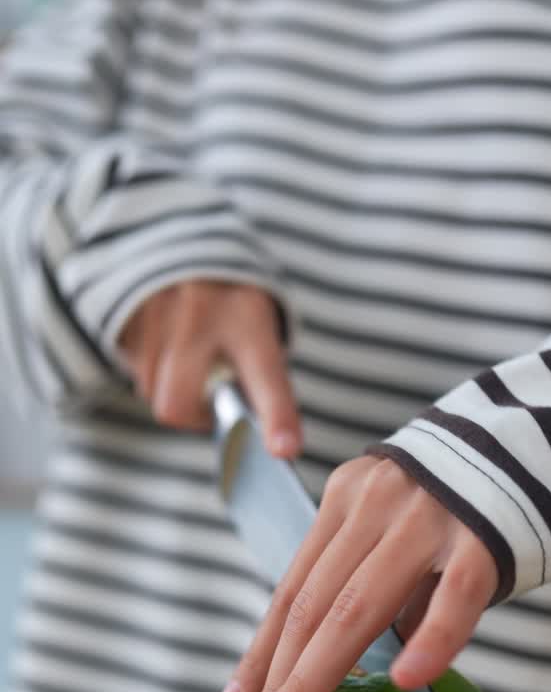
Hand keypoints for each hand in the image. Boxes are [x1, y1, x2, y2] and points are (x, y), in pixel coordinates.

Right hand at [118, 280, 301, 454]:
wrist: (182, 240)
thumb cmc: (233, 303)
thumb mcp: (258, 326)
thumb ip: (259, 377)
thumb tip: (253, 436)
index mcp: (248, 315)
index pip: (266, 377)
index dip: (276, 417)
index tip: (285, 450)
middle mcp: (199, 312)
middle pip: (178, 404)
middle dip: (192, 417)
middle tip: (211, 405)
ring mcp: (155, 311)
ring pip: (153, 394)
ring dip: (172, 393)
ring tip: (191, 361)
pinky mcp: (124, 314)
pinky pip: (136, 373)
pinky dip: (154, 373)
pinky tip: (168, 344)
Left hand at [217, 455, 498, 691]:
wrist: (543, 437)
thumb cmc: (468, 504)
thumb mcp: (403, 526)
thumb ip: (375, 583)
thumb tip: (352, 668)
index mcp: (346, 501)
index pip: (292, 589)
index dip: (259, 651)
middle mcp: (375, 504)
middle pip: (312, 606)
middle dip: (274, 681)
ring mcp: (428, 517)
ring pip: (359, 607)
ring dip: (314, 679)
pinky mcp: (485, 537)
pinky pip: (455, 596)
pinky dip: (431, 640)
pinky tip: (405, 682)